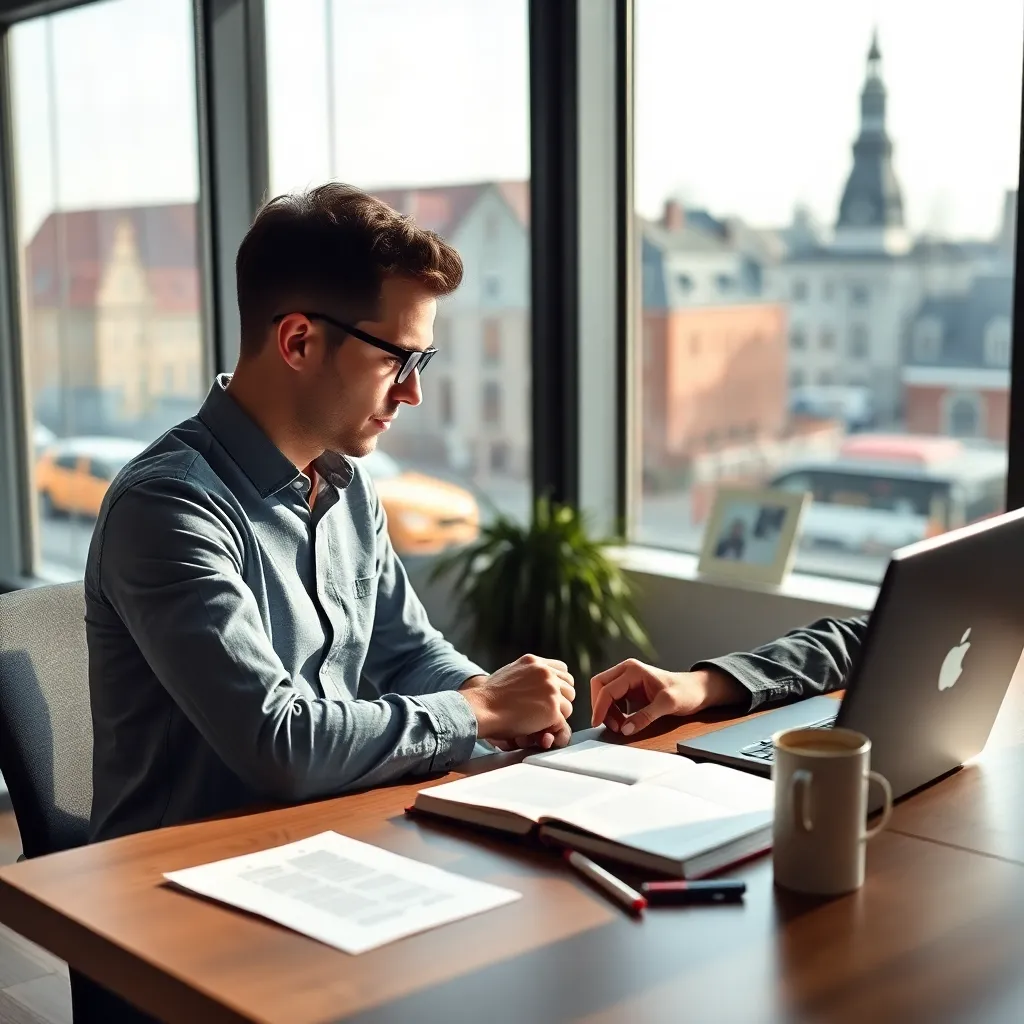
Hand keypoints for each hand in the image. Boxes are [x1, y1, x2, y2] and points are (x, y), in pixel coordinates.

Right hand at [461, 655, 574, 747]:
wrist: (483, 707)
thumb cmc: (490, 696)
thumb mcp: (510, 672)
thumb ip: (528, 674)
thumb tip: (538, 682)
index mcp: (535, 662)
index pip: (562, 669)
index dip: (559, 684)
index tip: (551, 694)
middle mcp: (545, 672)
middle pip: (569, 686)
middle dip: (561, 699)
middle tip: (545, 710)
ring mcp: (551, 690)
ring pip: (568, 705)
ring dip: (557, 714)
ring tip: (539, 719)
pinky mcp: (552, 708)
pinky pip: (562, 721)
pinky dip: (552, 726)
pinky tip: (537, 726)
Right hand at [590, 660, 745, 735]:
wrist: (697, 690)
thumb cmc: (686, 692)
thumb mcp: (668, 705)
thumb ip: (646, 716)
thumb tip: (625, 729)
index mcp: (633, 670)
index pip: (607, 689)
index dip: (600, 708)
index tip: (597, 724)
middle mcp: (626, 671)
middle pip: (599, 686)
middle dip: (601, 706)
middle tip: (611, 726)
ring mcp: (627, 679)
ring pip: (604, 692)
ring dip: (607, 710)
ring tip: (620, 726)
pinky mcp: (629, 688)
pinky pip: (612, 698)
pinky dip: (613, 711)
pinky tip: (624, 721)